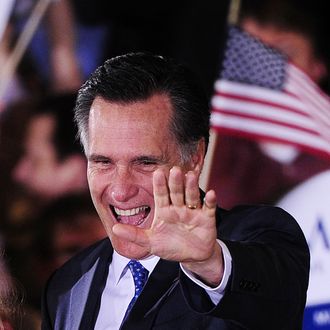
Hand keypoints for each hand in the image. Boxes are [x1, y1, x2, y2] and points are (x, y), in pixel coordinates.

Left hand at [113, 166, 222, 285]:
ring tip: (190, 176)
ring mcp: (193, 212)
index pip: (161, 195)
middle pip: (176, 192)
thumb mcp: (150, 243)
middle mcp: (178, 207)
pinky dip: (210, 201)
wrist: (192, 256)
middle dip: (175, 182)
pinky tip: (210, 193)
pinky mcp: (206, 218)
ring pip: (191, 196)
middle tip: (174, 170)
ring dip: (191, 187)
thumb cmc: (170, 246)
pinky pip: (208, 208)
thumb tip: (114, 229)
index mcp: (164, 210)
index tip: (157, 172)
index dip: (159, 185)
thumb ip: (134, 235)